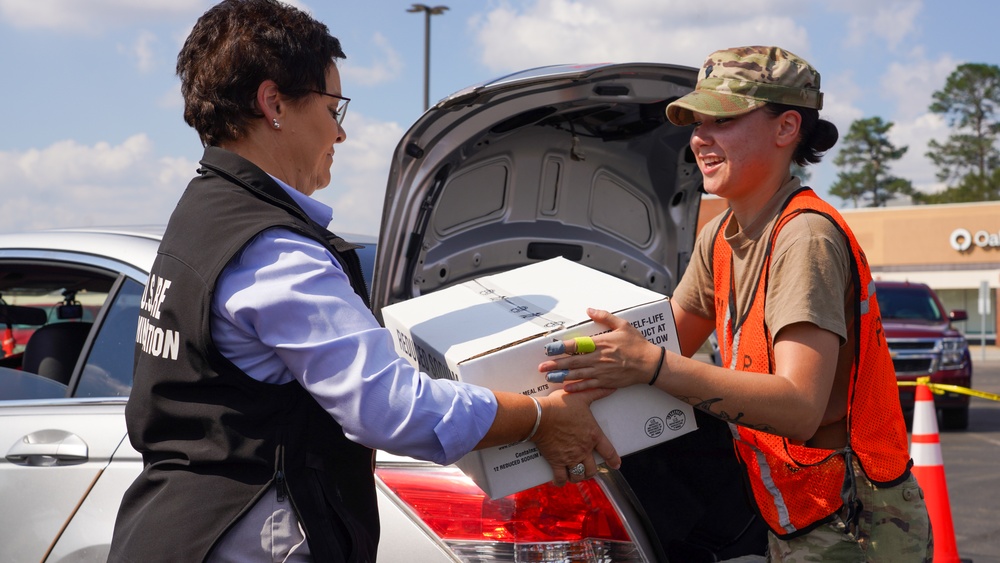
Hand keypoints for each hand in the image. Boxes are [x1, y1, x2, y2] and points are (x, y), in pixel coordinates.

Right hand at [533, 388, 620, 485]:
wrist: (540, 415)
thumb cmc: (560, 405)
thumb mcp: (581, 397)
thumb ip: (597, 393)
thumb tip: (612, 387)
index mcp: (593, 435)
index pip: (608, 452)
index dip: (614, 460)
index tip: (616, 465)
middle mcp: (584, 449)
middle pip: (592, 469)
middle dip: (591, 471)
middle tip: (588, 469)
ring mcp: (570, 457)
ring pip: (579, 475)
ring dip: (578, 476)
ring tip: (576, 475)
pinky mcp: (556, 461)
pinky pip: (561, 477)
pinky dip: (561, 481)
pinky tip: (561, 480)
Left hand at [538, 308, 662, 391]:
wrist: (650, 363)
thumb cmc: (637, 344)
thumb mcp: (623, 325)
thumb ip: (605, 316)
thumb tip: (589, 310)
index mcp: (601, 343)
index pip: (577, 345)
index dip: (561, 347)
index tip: (548, 348)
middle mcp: (599, 358)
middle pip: (573, 362)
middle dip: (556, 364)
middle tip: (541, 366)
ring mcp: (602, 371)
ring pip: (578, 375)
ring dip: (562, 376)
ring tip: (549, 377)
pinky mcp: (607, 382)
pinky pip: (589, 385)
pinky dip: (577, 388)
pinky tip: (566, 388)